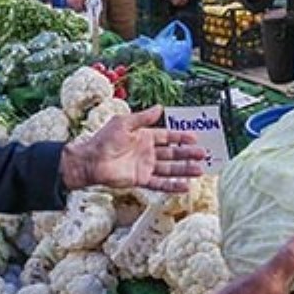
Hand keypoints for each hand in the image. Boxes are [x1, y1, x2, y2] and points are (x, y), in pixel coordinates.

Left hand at [60, 105, 206, 191]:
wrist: (91, 161)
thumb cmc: (103, 140)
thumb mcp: (124, 123)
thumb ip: (143, 118)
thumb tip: (160, 107)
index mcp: (144, 136)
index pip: (168, 137)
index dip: (181, 137)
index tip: (195, 138)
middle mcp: (147, 152)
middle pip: (172, 153)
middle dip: (188, 154)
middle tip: (202, 155)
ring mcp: (145, 166)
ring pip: (170, 169)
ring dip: (184, 170)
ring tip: (199, 170)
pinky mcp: (141, 180)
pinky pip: (160, 183)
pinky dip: (172, 186)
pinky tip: (185, 186)